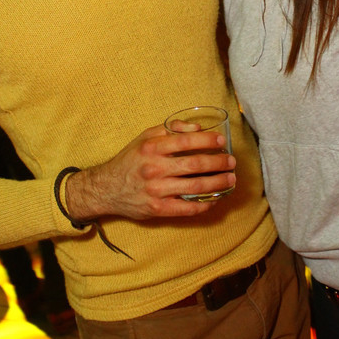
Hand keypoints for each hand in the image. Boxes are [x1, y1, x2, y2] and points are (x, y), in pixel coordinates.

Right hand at [65, 124, 235, 221]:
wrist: (106, 188)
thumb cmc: (130, 160)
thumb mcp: (144, 138)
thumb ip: (170, 130)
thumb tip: (196, 129)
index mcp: (152, 148)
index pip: (187, 141)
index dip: (208, 140)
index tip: (221, 140)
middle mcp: (154, 168)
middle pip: (196, 164)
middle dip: (219, 163)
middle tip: (232, 162)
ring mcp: (156, 190)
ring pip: (196, 187)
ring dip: (218, 183)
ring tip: (230, 179)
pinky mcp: (157, 209)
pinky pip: (188, 208)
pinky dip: (205, 204)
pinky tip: (215, 199)